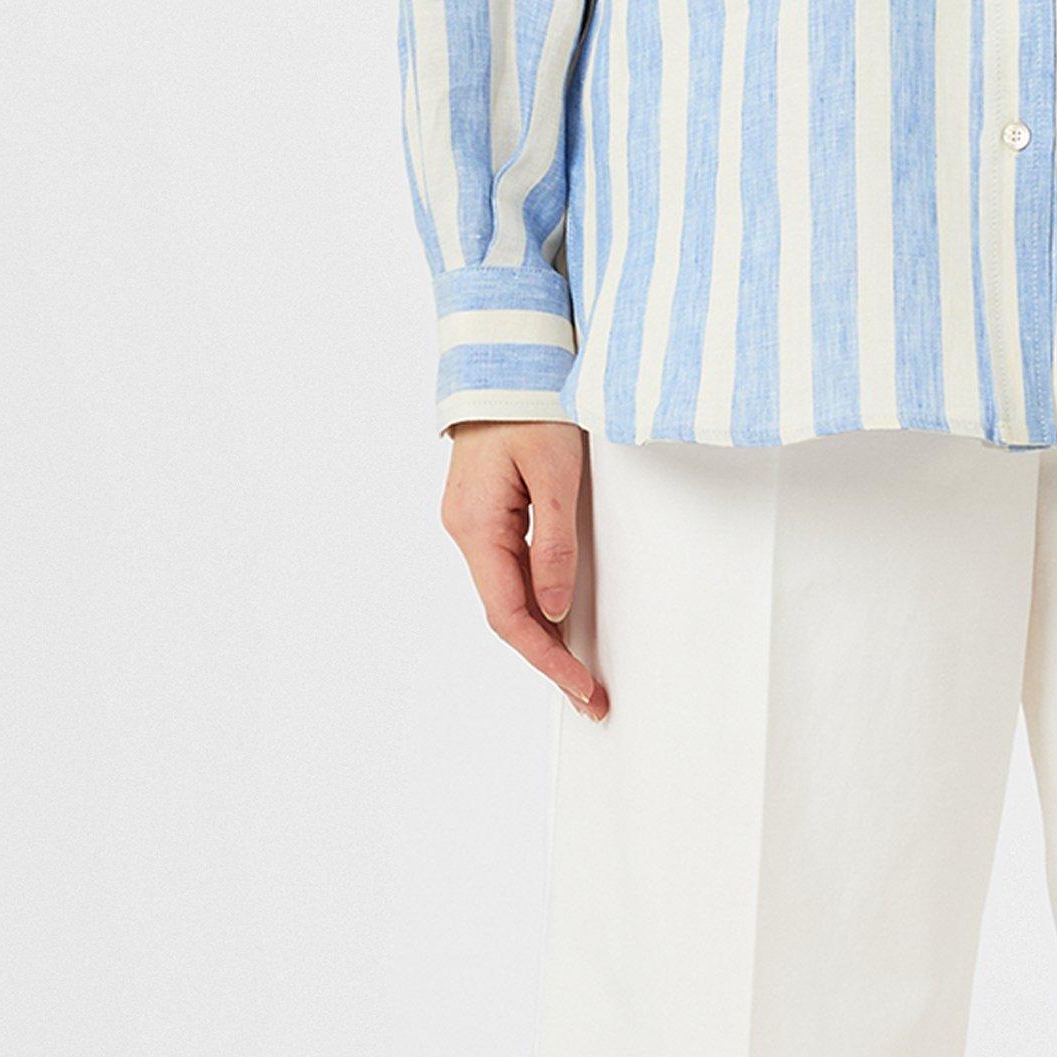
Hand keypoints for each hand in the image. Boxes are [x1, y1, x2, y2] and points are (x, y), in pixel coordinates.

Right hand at [440, 420, 606, 719]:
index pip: (509, 615)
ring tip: (579, 668)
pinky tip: (558, 618)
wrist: (507, 363)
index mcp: (477, 526)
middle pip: (506, 613)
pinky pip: (509, 569)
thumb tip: (554, 607)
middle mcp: (466, 531)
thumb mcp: (555, 473)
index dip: (546, 658)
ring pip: (506, 594)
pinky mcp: (486, 512)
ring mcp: (473, 522)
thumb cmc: (530, 406)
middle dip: (547, 657)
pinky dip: (534, 600)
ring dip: (541, 633)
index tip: (580, 687)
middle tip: (589, 693)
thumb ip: (555, 543)